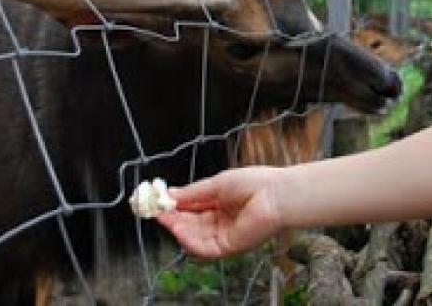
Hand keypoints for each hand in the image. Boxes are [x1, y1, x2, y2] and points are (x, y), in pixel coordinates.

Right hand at [157, 167, 285, 257]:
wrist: (276, 195)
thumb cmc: (254, 183)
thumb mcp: (217, 184)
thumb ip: (193, 193)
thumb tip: (170, 194)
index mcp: (222, 205)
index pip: (193, 209)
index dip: (175, 206)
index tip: (157, 201)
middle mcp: (222, 222)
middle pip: (191, 224)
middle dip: (172, 218)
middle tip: (154, 211)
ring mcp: (224, 236)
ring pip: (194, 236)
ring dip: (177, 228)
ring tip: (163, 217)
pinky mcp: (228, 247)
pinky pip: (203, 247)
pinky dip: (189, 240)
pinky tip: (178, 229)